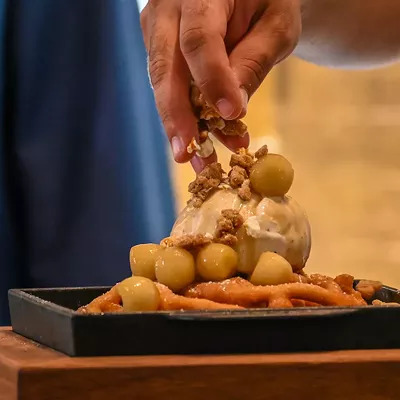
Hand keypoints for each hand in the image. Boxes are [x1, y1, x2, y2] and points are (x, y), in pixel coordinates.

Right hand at [141, 0, 300, 171]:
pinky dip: (187, 116)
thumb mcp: (276, 26)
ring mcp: (158, 29)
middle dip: (178, 117)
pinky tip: (203, 140)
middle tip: (188, 155)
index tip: (231, 114)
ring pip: (163, 84)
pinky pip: (170, 87)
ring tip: (200, 161)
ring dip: (182, 126)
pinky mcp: (159, 48)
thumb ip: (253, 60)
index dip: (212, 80)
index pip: (198, 39)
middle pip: (166, 68)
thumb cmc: (268, 3)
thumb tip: (231, 108)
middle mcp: (168, 8)